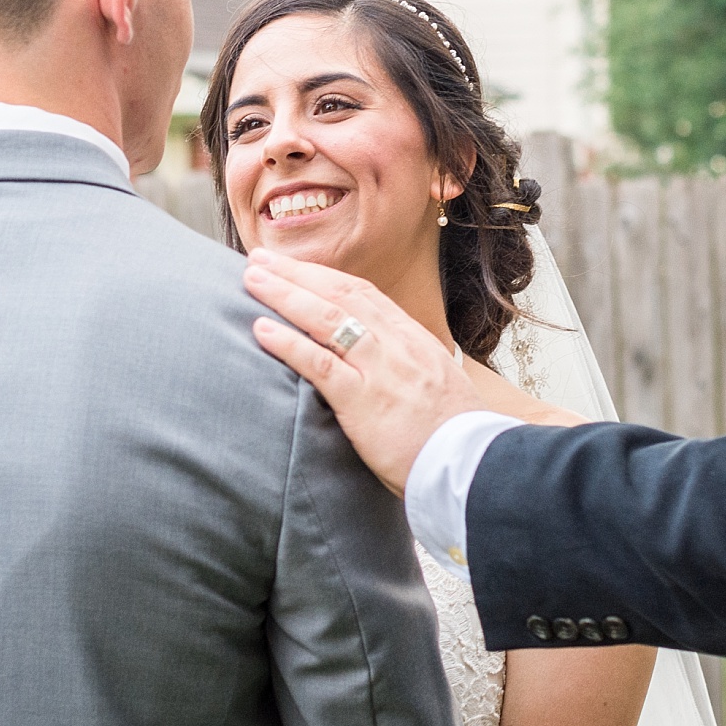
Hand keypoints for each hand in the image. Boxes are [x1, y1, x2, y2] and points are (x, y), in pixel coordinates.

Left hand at [243, 248, 483, 495]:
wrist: (473, 464)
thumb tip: (379, 361)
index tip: (296, 266)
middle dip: (297, 274)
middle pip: (340, 294)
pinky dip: (288, 343)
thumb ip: (405, 367)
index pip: (363, 294)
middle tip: (260, 260)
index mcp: (412, 338)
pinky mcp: (364, 400)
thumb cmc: (451, 435)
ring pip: (327, 318)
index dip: (325, 276)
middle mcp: (396, 344)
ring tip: (252, 281)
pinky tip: (261, 330)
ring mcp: (381, 369)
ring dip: (285, 295)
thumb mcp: (434, 385)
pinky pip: (321, 364)